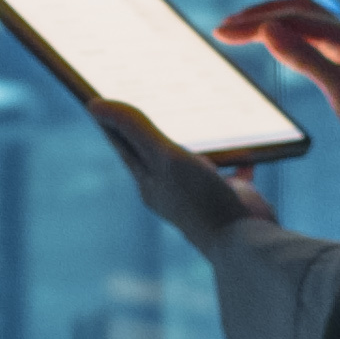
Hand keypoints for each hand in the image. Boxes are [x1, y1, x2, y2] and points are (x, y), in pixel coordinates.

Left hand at [89, 96, 264, 252]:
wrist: (245, 242)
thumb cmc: (201, 200)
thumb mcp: (164, 156)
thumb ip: (134, 129)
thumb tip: (94, 105)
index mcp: (149, 184)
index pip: (124, 146)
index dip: (112, 121)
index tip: (100, 98)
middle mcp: (172, 190)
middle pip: (157, 151)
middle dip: (151, 127)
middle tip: (145, 96)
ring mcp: (201, 195)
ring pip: (195, 160)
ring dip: (196, 139)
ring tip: (196, 115)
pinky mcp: (230, 197)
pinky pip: (231, 171)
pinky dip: (235, 157)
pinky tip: (243, 147)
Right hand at [215, 0, 339, 122]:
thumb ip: (305, 58)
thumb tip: (267, 29)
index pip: (293, 20)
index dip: (254, 24)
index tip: (220, 32)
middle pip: (300, 9)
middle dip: (261, 14)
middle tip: (226, 27)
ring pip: (308, 17)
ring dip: (275, 18)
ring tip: (243, 28)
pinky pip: (316, 32)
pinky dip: (290, 30)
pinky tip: (276, 39)